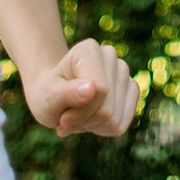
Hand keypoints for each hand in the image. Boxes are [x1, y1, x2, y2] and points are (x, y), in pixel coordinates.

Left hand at [25, 38, 139, 137]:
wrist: (53, 96)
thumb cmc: (47, 94)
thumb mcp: (47, 96)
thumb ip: (66, 92)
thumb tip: (95, 88)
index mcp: (88, 50)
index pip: (101, 91)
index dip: (80, 112)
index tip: (62, 116)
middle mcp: (110, 56)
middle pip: (107, 109)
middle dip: (84, 121)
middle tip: (66, 117)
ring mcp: (123, 72)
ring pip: (114, 119)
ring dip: (91, 125)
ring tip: (77, 115)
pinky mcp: (131, 90)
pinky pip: (121, 124)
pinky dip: (102, 129)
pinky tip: (90, 119)